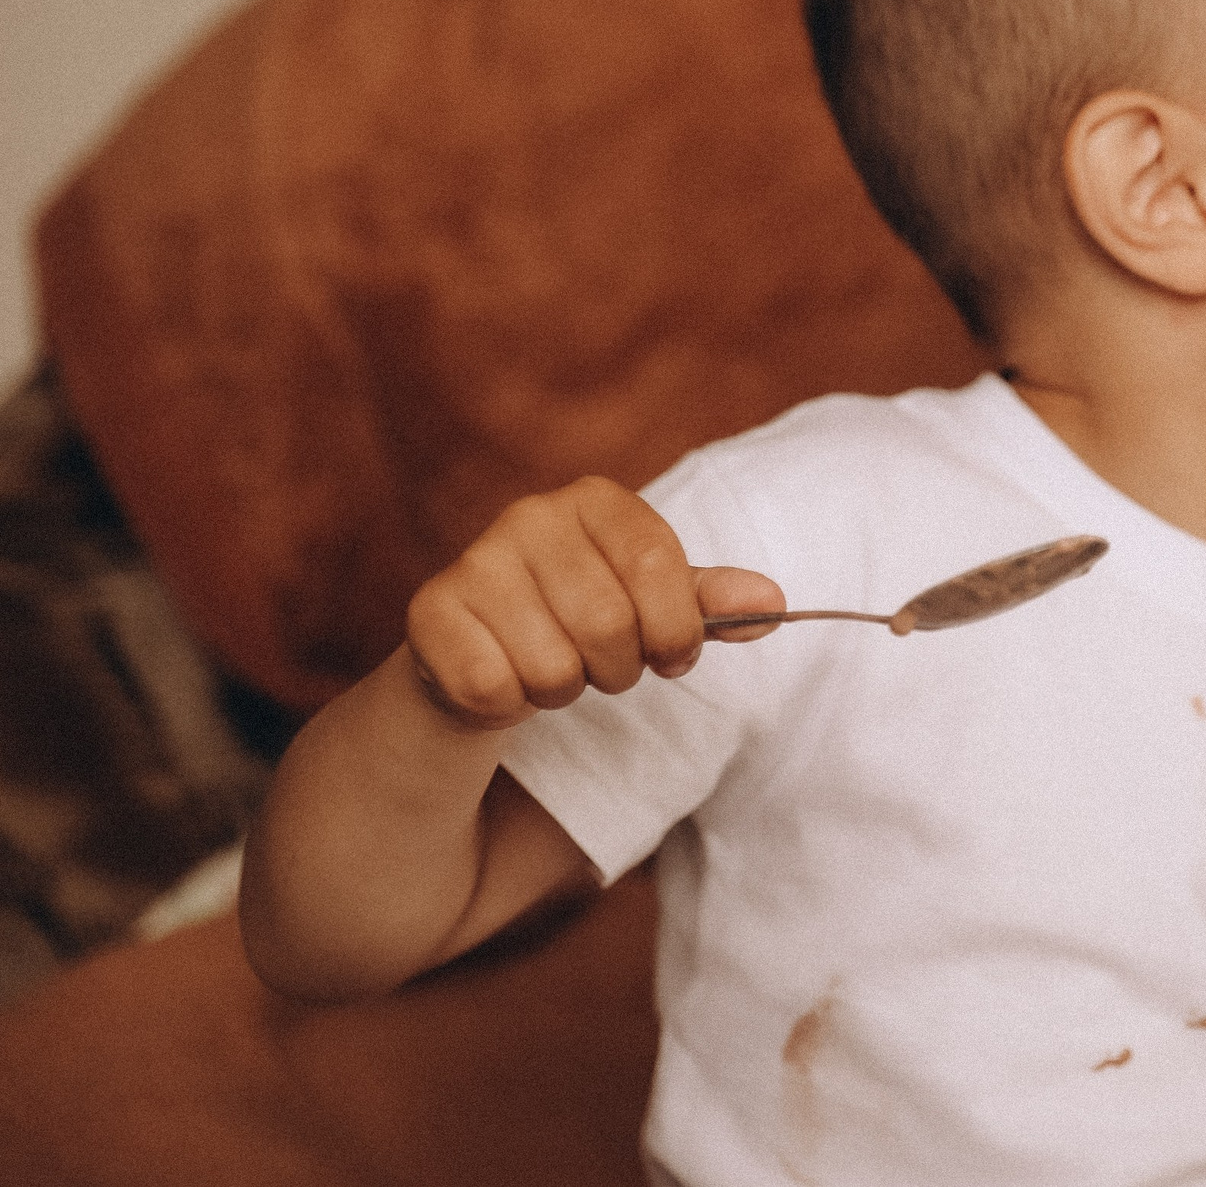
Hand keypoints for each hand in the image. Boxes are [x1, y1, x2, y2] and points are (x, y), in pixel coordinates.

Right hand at [404, 475, 783, 730]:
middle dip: (618, 670)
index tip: (672, 656)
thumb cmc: (581, 619)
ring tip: (548, 667)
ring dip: (563, 691)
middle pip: (610, 625)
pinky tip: (502, 677)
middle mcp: (530, 515)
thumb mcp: (655, 604)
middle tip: (601, 666)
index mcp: (596, 500)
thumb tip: (775, 603)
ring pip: (554, 667)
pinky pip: (495, 689)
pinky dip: (509, 704)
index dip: (677, 631)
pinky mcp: (430, 612)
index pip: (661, 568)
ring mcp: (475, 560)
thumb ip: (711, 602)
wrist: (481, 650)